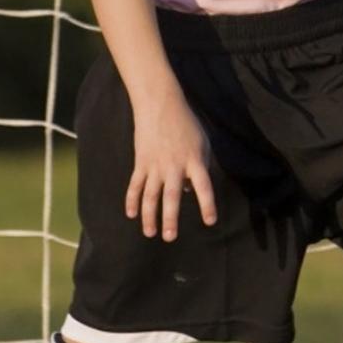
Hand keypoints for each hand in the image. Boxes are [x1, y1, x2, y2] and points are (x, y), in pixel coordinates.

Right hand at [125, 84, 216, 240]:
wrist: (160, 105)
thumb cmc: (186, 125)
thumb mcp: (202, 144)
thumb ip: (199, 168)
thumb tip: (188, 191)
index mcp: (194, 161)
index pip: (203, 187)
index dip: (207, 205)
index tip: (210, 222)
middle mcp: (175, 166)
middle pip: (172, 196)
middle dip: (170, 218)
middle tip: (170, 238)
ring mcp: (156, 165)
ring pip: (150, 195)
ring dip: (149, 216)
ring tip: (150, 233)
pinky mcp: (141, 162)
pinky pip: (135, 185)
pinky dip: (132, 200)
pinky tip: (132, 214)